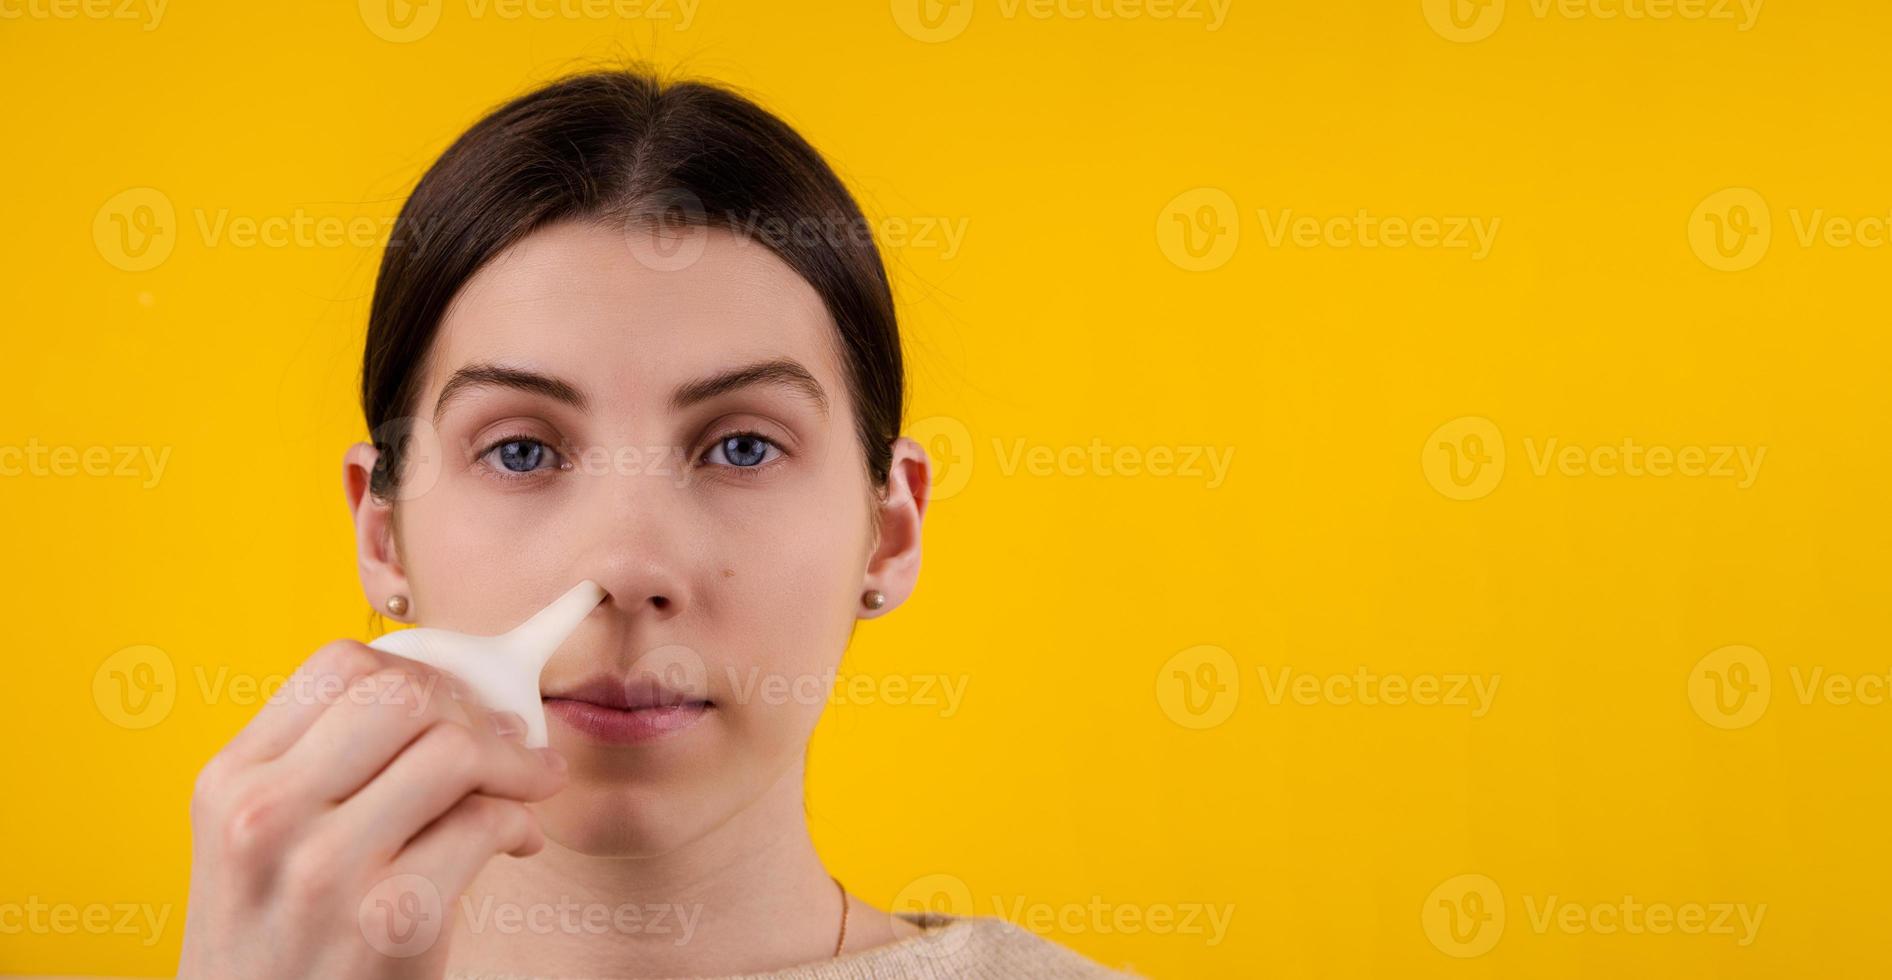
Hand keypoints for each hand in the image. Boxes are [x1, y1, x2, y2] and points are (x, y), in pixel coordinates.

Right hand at [177, 640, 568, 978]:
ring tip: (529, 783)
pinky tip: (518, 842)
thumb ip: (321, 768)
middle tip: (504, 738)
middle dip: (474, 708)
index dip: (420, 668)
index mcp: (231, 781)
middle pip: (404, 693)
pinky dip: (520, 823)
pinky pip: (484, 824)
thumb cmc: (276, 941)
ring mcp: (324, 868)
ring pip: (454, 749)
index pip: (339, 665)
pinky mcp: (388, 919)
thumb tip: (448, 697)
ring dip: (515, 761)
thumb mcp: (259, 843)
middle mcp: (265, 816)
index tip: (454, 699)